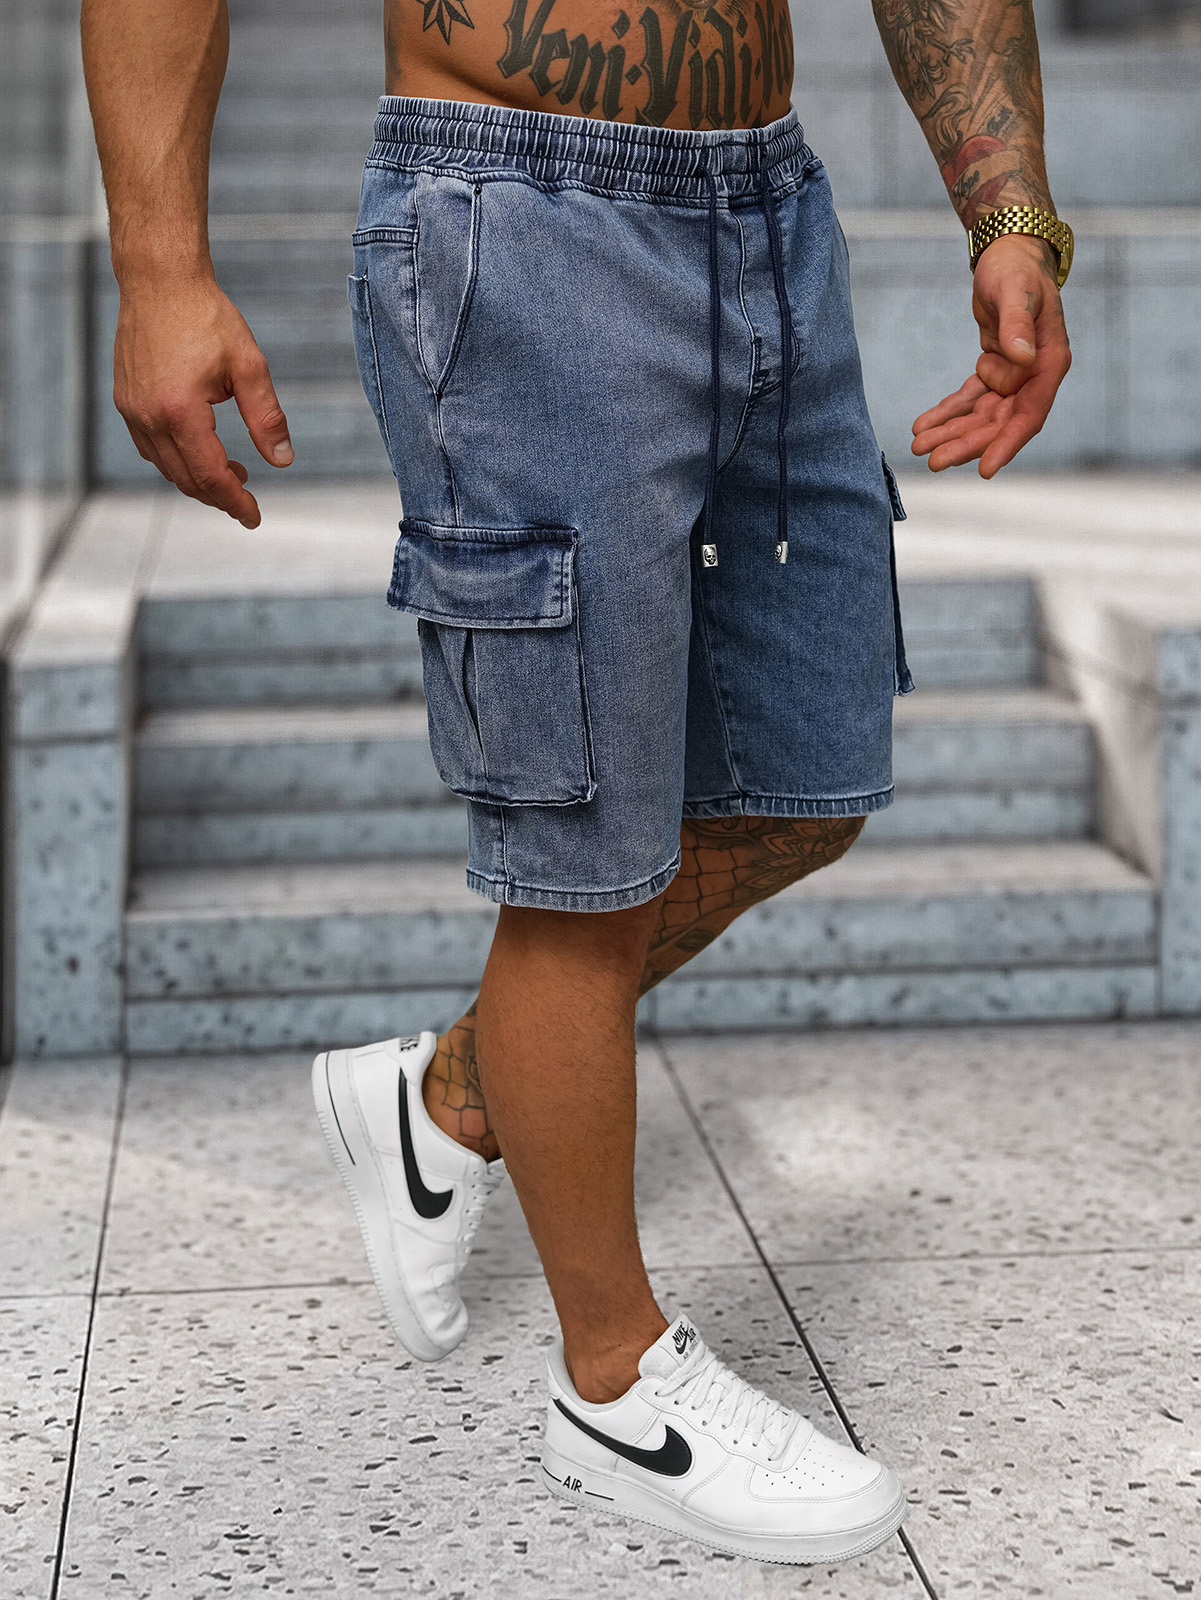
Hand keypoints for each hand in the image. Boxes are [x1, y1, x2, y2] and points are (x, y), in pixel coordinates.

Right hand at [113, 273, 291, 527]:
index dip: (236, 502)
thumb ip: (267, 418)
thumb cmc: (207, 317)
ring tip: (233, 472)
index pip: (211, 476)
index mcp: (180, 411)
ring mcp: (132, 410)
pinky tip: (201, 450)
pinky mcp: (125, 400)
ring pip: (166, 468)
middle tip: (247, 499)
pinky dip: (177, 461)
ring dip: (198, 480)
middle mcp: (148, 416)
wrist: (160, 281)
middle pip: (186, 480)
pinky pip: (150, 448)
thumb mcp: (249, 367)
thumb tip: (283, 461)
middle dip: (218, 497)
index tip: (254, 517)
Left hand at [911, 233, 1070, 477]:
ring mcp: (1014, 376)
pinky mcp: (993, 371)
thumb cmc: (1016, 270)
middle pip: (999, 423)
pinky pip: (968, 400)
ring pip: (980, 416)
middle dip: (967, 443)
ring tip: (918, 446)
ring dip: (950, 432)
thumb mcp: (1016, 292)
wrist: (1007, 256)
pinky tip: (922, 426)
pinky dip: (946, 413)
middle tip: (933, 461)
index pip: (1030, 414)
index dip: (1007, 443)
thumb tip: (1022, 360)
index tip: (985, 469)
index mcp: (1049, 362)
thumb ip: (1018, 326)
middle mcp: (1034, 375)